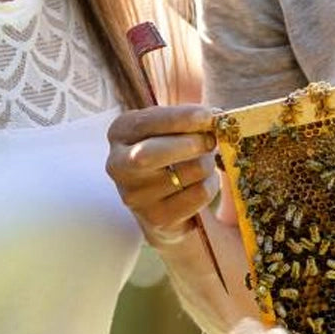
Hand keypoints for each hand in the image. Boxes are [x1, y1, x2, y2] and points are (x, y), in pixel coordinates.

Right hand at [106, 105, 219, 243]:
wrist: (160, 199)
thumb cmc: (167, 150)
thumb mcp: (168, 127)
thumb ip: (188, 119)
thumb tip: (215, 117)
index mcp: (120, 132)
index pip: (149, 122)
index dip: (181, 118)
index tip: (207, 116)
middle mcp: (119, 164)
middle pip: (155, 153)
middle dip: (192, 143)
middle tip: (211, 140)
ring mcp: (135, 195)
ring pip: (189, 171)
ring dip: (207, 163)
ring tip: (204, 162)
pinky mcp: (157, 217)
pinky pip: (199, 194)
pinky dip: (211, 184)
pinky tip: (203, 181)